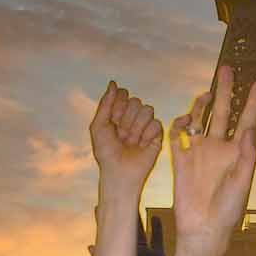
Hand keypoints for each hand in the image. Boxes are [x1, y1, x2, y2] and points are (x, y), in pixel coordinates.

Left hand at [89, 83, 161, 200]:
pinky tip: (141, 145)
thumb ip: (105, 103)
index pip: (123, 94)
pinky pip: (156, 123)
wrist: (119, 172)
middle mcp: (132, 118)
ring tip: (131, 141)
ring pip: (147, 109)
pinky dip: (147, 135)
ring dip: (136, 127)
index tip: (112, 120)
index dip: (118, 105)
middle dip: (126, 118)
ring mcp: (145, 126)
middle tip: (121, 134)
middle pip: (136, 101)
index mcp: (118, 113)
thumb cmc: (106, 152)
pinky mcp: (157, 136)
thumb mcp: (98, 126)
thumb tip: (112, 83)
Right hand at [169, 67, 255, 254]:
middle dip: (225, 90)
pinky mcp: (180, 158)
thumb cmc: (228, 209)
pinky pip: (178, 135)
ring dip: (202, 104)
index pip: (246, 121)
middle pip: (223, 112)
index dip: (253, 102)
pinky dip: (180, 124)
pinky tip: (185, 119)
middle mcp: (218, 147)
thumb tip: (248, 131)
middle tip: (227, 69)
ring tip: (208, 92)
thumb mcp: (243, 182)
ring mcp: (198, 151)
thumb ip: (246, 156)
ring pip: (199, 119)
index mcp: (236, 153)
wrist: (202, 227)